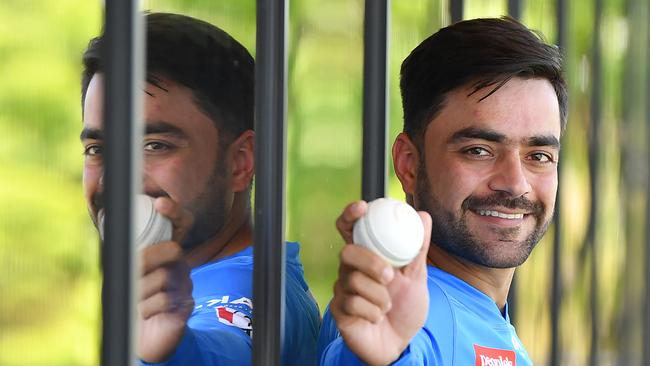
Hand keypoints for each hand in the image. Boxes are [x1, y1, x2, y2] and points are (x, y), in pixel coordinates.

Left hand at [137, 198, 194, 362]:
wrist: (144, 336)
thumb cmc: (133, 301)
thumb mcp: (125, 273)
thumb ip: (122, 253)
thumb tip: (105, 221)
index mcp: (168, 252)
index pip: (182, 223)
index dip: (174, 211)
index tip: (160, 203)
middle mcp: (182, 264)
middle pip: (172, 250)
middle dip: (145, 261)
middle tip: (130, 276)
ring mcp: (186, 284)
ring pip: (164, 277)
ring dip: (140, 292)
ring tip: (134, 301)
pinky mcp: (187, 305)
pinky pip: (166, 300)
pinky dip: (147, 308)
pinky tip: (143, 312)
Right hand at [330, 201, 431, 365]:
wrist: (401, 343)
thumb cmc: (404, 307)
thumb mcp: (417, 276)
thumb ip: (418, 247)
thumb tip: (424, 216)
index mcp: (367, 255)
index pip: (349, 228)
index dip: (350, 215)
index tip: (362, 207)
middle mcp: (350, 269)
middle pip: (347, 252)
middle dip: (370, 263)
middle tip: (389, 276)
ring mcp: (342, 289)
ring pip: (352, 280)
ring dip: (379, 296)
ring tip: (387, 306)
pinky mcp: (338, 310)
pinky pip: (351, 303)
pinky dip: (372, 312)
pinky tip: (376, 318)